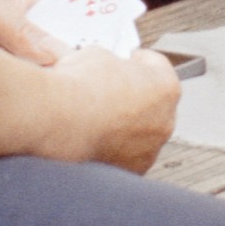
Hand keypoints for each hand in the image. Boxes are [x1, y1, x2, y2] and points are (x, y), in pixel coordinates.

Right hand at [35, 44, 181, 172]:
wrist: (59, 120)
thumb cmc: (79, 88)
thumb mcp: (96, 55)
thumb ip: (111, 62)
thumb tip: (102, 66)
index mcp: (164, 87)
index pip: (158, 68)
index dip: (138, 62)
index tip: (128, 62)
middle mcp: (165, 120)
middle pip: (154, 104)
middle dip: (135, 96)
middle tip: (111, 91)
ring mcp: (150, 149)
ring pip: (142, 133)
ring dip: (126, 125)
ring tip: (99, 118)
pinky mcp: (131, 170)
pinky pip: (126, 155)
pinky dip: (114, 148)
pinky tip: (94, 138)